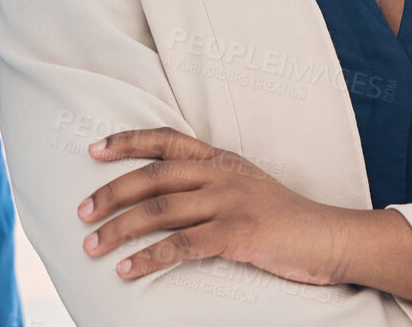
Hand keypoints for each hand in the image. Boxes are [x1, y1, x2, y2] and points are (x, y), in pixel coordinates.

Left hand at [78, 127, 349, 285]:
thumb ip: (212, 185)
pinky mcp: (238, 233)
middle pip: (154, 175)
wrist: (331, 237)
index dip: (128, 141)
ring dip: (120, 229)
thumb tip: (166, 197)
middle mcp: (222, 174)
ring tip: (92, 246)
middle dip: (111, 192)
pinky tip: (128, 270)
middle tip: (81, 212)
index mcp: (222, 160)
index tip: (94, 150)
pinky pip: (183, 245)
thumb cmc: (287, 220)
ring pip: (161, 209)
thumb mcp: (248, 188)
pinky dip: (150, 258)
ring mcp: (231, 202)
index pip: (167, 140)